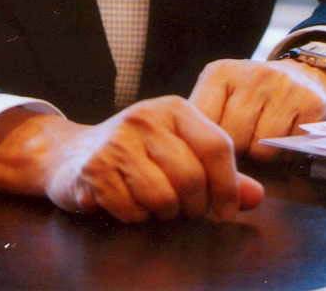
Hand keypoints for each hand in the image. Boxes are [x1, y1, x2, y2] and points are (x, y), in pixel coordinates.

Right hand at [0, 97, 263, 223]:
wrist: (69, 154)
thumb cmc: (134, 155)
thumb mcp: (178, 152)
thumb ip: (219, 174)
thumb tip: (256, 196)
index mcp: (173, 109)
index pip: (217, 146)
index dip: (228, 186)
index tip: (224, 210)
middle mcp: (145, 117)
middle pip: (191, 178)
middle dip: (192, 206)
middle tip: (182, 209)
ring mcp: (117, 141)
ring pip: (163, 198)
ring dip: (162, 213)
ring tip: (152, 203)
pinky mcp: (94, 169)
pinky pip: (132, 210)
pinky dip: (135, 217)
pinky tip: (126, 203)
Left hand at [189, 58, 325, 161]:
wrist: (306, 76)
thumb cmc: (254, 95)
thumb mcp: (223, 96)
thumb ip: (205, 120)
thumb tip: (188, 156)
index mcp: (221, 73)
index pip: (202, 122)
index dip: (208, 145)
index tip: (213, 151)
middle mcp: (252, 74)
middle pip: (233, 138)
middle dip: (236, 151)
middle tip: (243, 145)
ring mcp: (283, 87)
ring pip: (261, 148)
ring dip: (261, 154)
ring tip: (264, 139)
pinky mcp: (310, 103)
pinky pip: (288, 148)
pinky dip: (286, 152)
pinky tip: (286, 136)